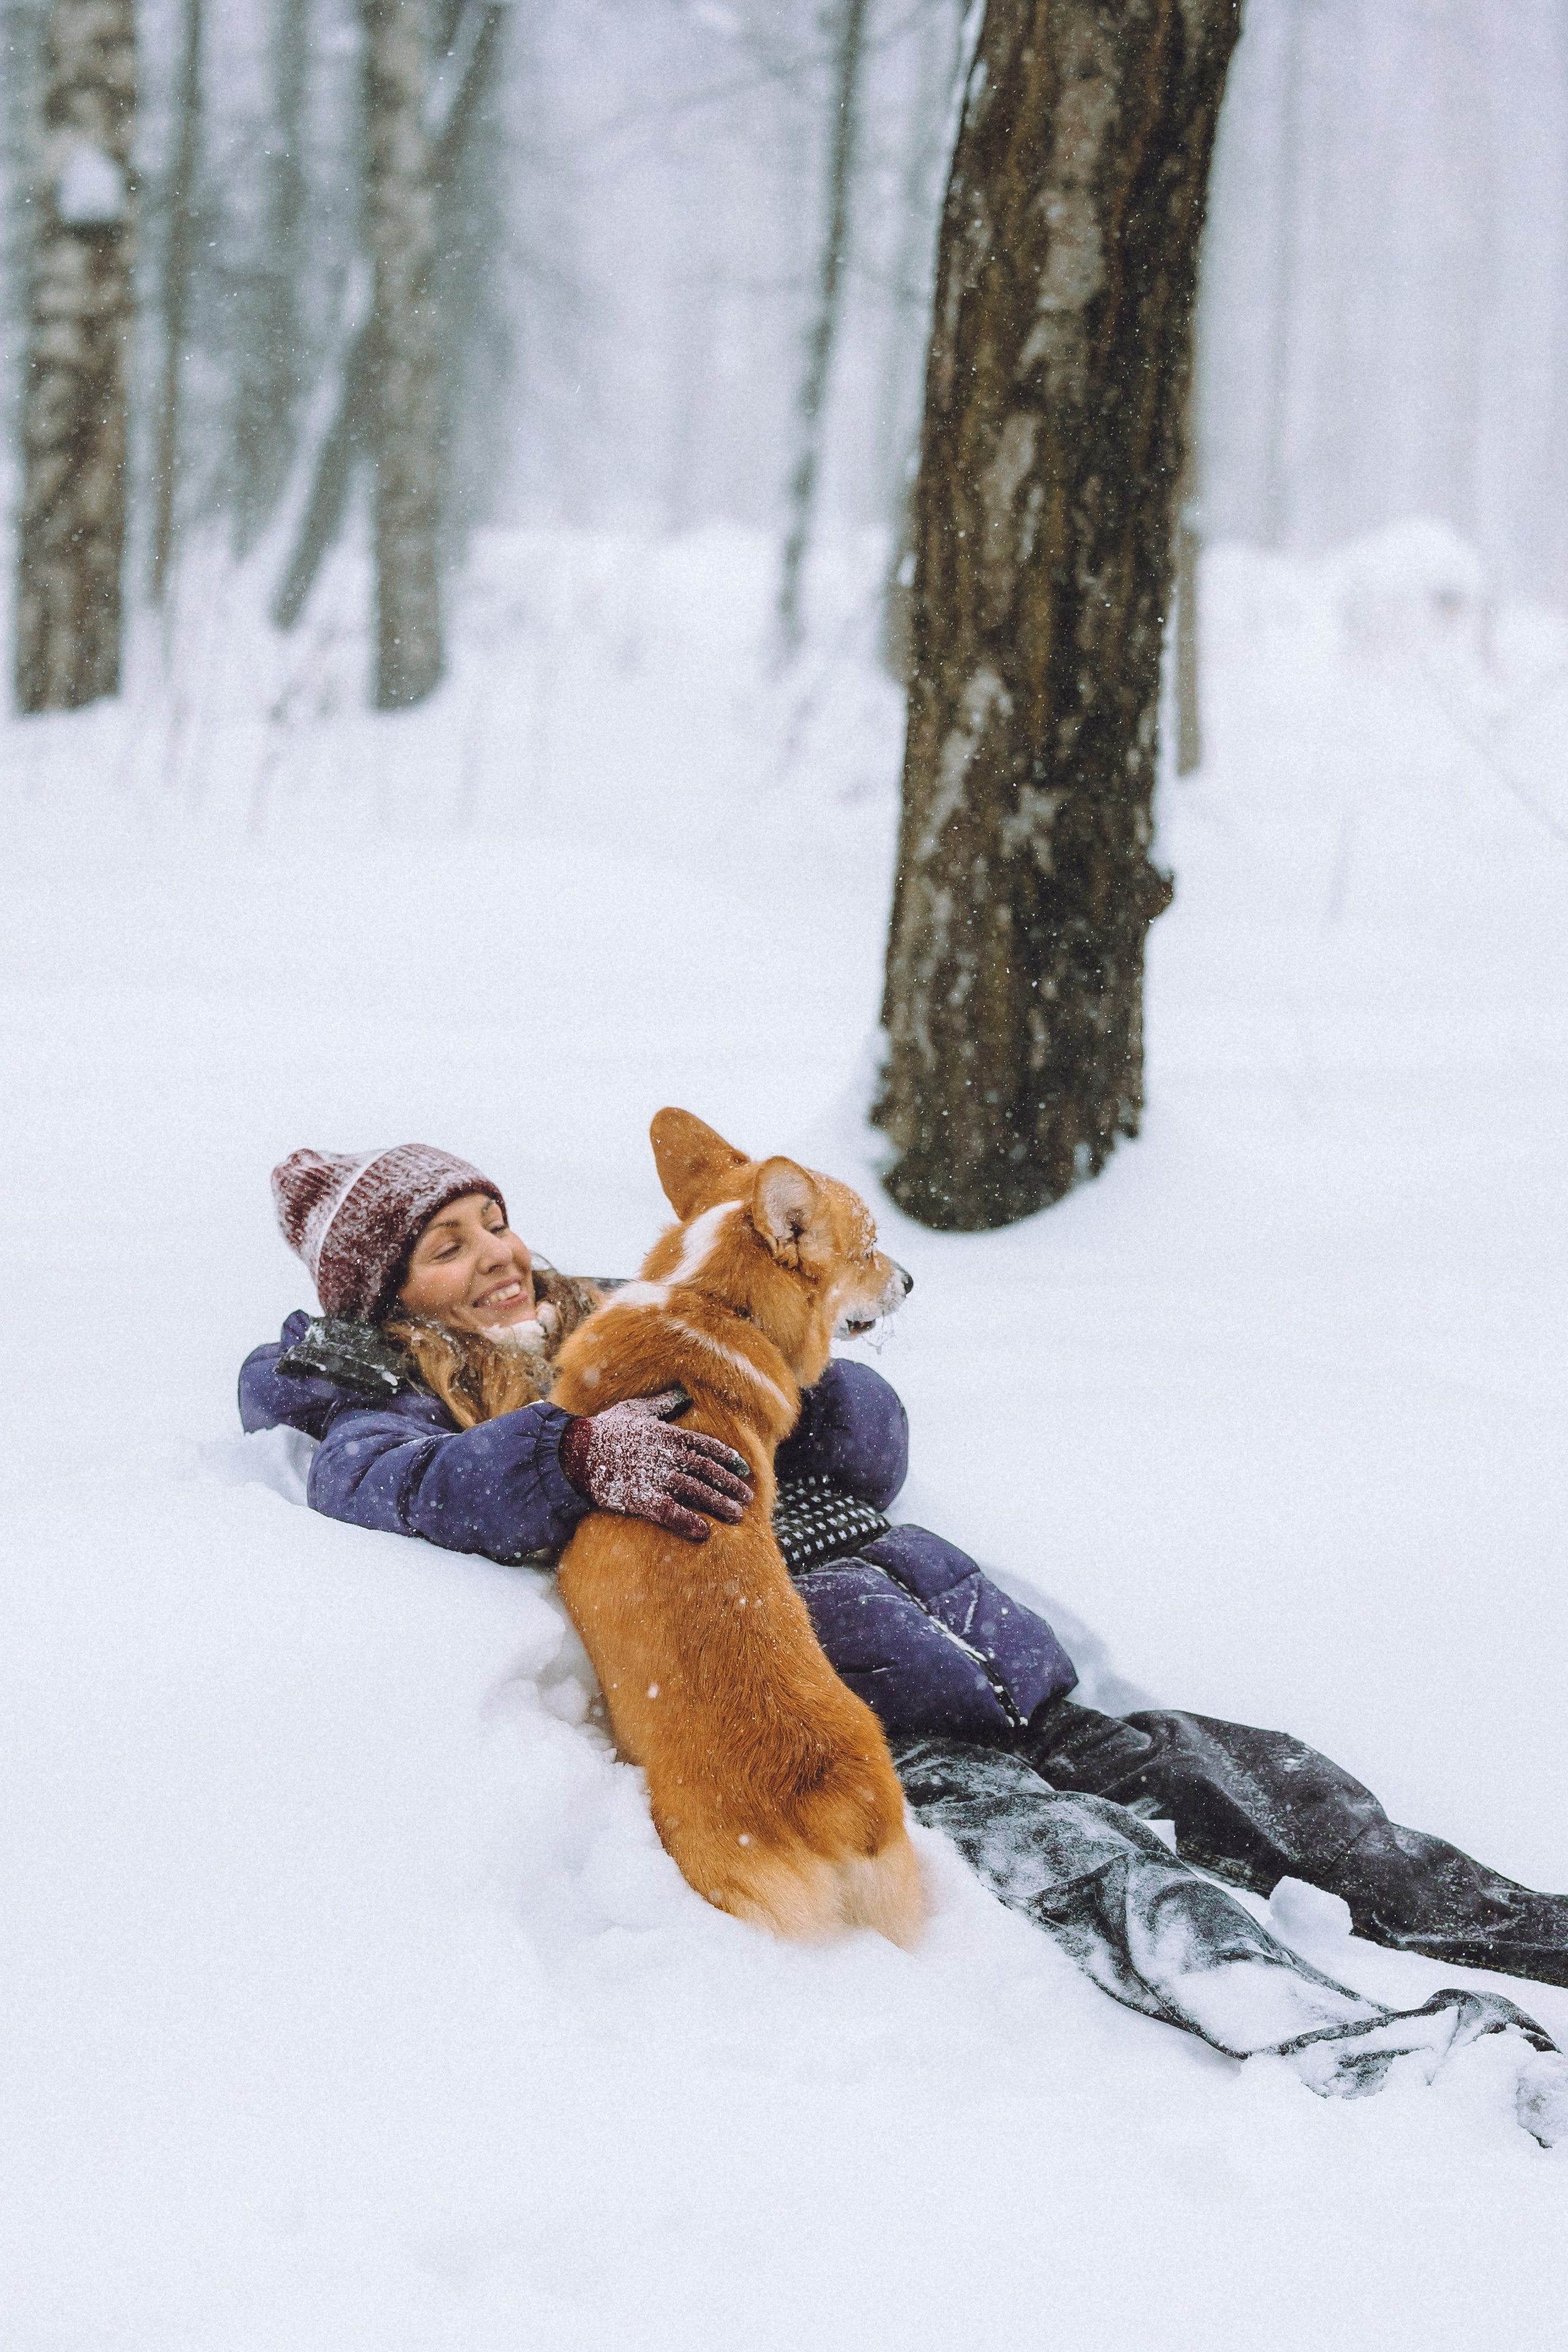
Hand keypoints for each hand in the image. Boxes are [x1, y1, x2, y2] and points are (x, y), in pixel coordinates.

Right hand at [560, 1390, 753, 1542]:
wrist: (575, 1452)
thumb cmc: (605, 1429)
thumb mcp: (635, 1409)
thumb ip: (662, 1404)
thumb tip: (681, 1394)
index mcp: (668, 1434)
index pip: (708, 1446)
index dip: (728, 1459)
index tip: (743, 1470)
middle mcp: (667, 1456)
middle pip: (708, 1472)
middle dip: (730, 1485)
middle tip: (747, 1498)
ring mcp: (656, 1478)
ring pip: (697, 1492)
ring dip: (720, 1505)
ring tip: (737, 1516)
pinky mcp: (641, 1499)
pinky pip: (671, 1514)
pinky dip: (689, 1523)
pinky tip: (704, 1533)